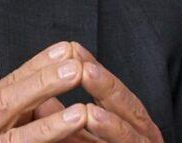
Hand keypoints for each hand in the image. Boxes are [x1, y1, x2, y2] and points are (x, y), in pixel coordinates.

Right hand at [0, 42, 88, 141]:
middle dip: (43, 84)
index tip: (64, 50)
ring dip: (50, 127)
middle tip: (76, 67)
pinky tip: (63, 142)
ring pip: (15, 140)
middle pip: (6, 104)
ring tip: (81, 113)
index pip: (5, 87)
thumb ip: (5, 119)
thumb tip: (42, 102)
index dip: (36, 67)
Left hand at [31, 43, 162, 141]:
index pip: (112, 97)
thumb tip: (40, 102)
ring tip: (85, 73)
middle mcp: (141, 139)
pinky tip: (90, 114)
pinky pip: (125, 142)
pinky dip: (109, 128)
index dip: (92, 72)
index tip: (69, 48)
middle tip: (78, 54)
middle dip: (101, 77)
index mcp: (128, 131)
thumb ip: (65, 126)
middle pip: (125, 103)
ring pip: (129, 121)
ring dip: (107, 96)